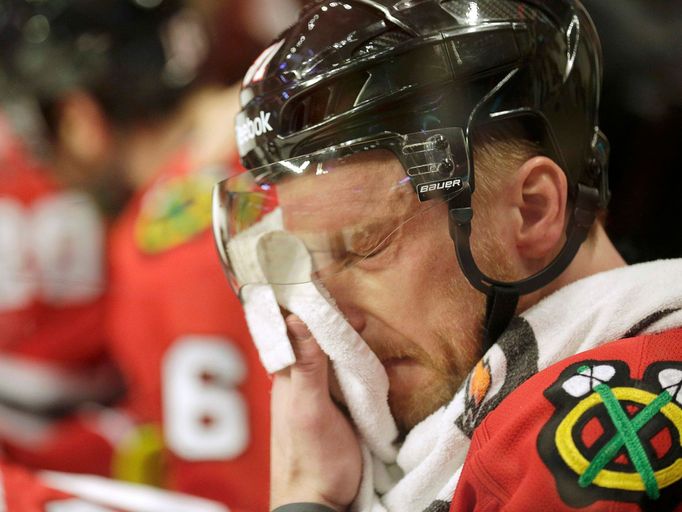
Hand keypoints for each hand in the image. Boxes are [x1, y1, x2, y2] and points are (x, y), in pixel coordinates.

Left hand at [270, 315, 362, 510]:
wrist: (320, 502)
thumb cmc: (311, 460)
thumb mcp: (310, 410)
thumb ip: (306, 366)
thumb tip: (297, 318)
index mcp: (286, 374)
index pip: (287, 327)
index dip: (304, 305)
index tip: (324, 290)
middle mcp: (298, 378)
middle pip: (310, 336)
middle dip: (330, 318)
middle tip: (358, 317)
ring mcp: (317, 391)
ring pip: (327, 352)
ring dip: (343, 336)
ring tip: (362, 327)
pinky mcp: (335, 405)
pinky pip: (341, 372)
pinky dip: (353, 358)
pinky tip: (365, 355)